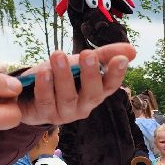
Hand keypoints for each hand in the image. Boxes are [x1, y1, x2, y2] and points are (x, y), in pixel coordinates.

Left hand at [16, 45, 135, 126]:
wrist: (31, 95)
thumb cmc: (61, 78)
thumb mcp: (81, 63)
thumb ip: (104, 56)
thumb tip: (132, 50)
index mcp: (96, 93)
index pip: (111, 85)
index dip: (117, 74)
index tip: (120, 59)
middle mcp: (84, 106)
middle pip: (92, 94)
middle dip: (91, 74)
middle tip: (88, 54)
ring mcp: (65, 113)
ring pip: (68, 97)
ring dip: (64, 76)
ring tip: (58, 55)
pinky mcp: (44, 114)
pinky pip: (46, 101)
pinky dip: (44, 86)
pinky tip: (42, 72)